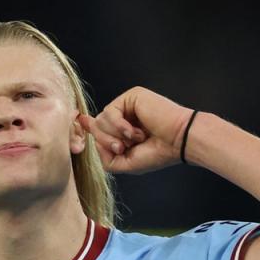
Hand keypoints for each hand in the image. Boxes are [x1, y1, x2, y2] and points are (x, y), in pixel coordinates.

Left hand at [78, 86, 194, 174]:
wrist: (178, 141)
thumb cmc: (157, 153)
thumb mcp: (125, 163)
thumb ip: (105, 155)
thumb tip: (92, 136)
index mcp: (125, 129)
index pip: (101, 128)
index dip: (90, 126)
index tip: (81, 120)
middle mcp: (126, 115)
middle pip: (98, 126)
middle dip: (106, 141)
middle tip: (122, 148)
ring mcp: (128, 105)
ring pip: (101, 120)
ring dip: (115, 135)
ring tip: (134, 140)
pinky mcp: (132, 96)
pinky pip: (110, 111)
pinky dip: (119, 126)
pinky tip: (134, 132)